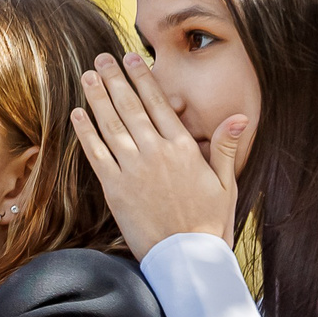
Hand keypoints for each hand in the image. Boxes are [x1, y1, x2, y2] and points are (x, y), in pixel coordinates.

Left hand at [68, 52, 247, 257]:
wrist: (188, 258)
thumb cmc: (210, 222)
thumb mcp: (226, 182)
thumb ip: (227, 147)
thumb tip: (240, 117)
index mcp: (183, 148)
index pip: (158, 104)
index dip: (143, 79)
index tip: (132, 58)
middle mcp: (156, 153)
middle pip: (130, 108)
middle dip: (114, 80)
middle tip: (102, 58)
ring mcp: (133, 170)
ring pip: (111, 125)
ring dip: (97, 98)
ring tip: (87, 76)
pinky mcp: (115, 189)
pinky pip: (96, 154)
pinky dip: (86, 132)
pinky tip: (77, 114)